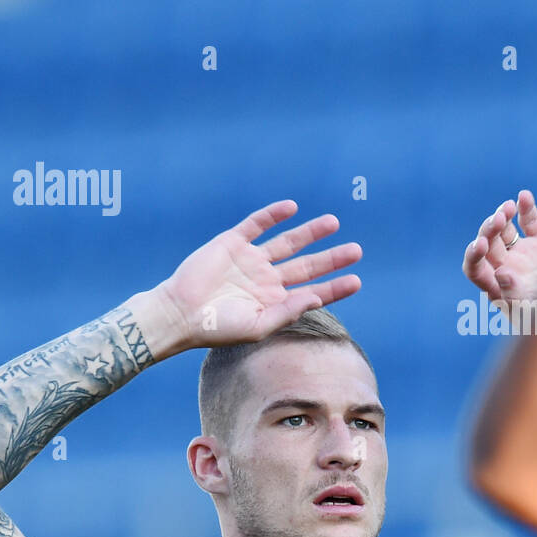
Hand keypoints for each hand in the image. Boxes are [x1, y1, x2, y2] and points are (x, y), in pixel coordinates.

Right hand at [156, 200, 361, 348]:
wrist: (179, 313)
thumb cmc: (217, 328)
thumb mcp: (257, 326)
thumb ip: (288, 312)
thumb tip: (317, 297)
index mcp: (275, 301)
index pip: (313, 292)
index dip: (335, 287)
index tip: (357, 280)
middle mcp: (267, 279)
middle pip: (307, 265)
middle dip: (331, 258)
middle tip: (357, 250)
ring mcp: (251, 260)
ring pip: (288, 241)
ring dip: (310, 232)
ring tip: (334, 222)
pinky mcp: (232, 242)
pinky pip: (257, 224)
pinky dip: (273, 215)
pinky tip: (292, 207)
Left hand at [462, 190, 536, 306]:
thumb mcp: (535, 314)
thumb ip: (516, 295)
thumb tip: (501, 274)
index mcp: (497, 287)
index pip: (474, 269)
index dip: (474, 256)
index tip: (481, 245)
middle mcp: (505, 267)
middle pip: (487, 243)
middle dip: (489, 230)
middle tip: (499, 219)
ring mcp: (522, 254)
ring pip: (504, 229)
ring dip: (502, 216)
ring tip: (508, 208)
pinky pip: (529, 221)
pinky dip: (526, 208)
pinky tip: (525, 196)